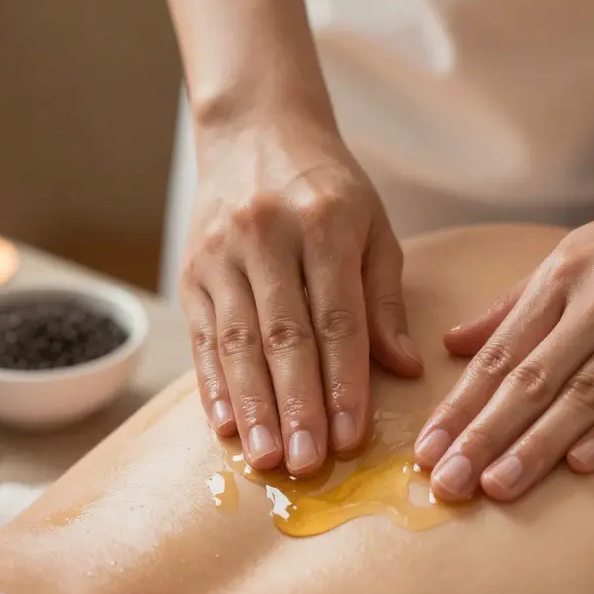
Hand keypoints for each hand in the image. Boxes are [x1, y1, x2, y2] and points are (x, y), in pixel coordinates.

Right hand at [181, 115, 422, 475]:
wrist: (254, 129)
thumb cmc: (326, 186)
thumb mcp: (372, 225)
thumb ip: (385, 298)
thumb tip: (403, 369)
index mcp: (323, 223)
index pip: (337, 318)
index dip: (344, 383)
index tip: (351, 437)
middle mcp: (266, 235)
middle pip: (283, 335)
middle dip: (295, 406)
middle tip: (307, 464)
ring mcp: (221, 252)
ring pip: (236, 341)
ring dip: (252, 406)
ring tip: (266, 459)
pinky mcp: (190, 270)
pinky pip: (202, 336)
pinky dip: (213, 384)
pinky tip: (225, 426)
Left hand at [414, 177, 593, 501]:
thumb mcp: (568, 258)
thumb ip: (511, 307)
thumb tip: (451, 344)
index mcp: (560, 279)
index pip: (499, 355)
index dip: (460, 406)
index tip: (426, 450)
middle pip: (533, 379)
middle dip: (484, 435)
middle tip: (448, 482)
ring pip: (585, 394)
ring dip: (538, 444)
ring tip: (499, 486)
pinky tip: (580, 465)